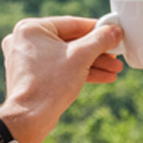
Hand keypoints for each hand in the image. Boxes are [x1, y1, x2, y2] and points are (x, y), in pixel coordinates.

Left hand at [0, 16, 124, 142]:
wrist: (30, 119)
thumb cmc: (50, 84)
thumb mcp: (81, 56)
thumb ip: (100, 40)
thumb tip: (114, 30)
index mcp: (31, 28)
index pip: (72, 24)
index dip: (97, 29)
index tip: (114, 32)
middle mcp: (25, 41)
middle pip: (70, 41)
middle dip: (97, 52)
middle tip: (117, 55)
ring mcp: (27, 60)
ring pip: (66, 57)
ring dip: (92, 63)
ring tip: (115, 70)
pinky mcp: (32, 76)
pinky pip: (59, 68)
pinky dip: (79, 72)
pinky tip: (102, 77)